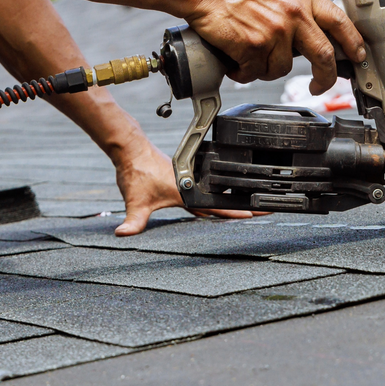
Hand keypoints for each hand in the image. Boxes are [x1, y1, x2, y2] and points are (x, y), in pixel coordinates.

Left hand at [112, 138, 259, 235]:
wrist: (132, 150)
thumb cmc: (135, 173)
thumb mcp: (135, 202)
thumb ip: (132, 221)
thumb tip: (122, 235)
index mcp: (186, 192)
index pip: (216, 204)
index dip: (236, 211)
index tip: (255, 212)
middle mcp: (191, 184)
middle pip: (222, 198)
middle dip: (241, 205)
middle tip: (262, 209)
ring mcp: (187, 178)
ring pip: (214, 192)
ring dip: (229, 198)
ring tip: (249, 205)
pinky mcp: (182, 175)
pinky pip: (203, 187)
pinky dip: (213, 194)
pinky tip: (217, 197)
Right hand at [186, 0, 365, 95]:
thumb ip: (296, 8)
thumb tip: (311, 31)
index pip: (339, 21)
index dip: (353, 42)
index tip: (358, 55)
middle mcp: (293, 14)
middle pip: (323, 55)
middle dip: (326, 76)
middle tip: (321, 86)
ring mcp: (275, 32)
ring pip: (282, 69)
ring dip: (265, 69)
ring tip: (249, 54)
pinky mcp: (255, 47)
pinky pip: (256, 73)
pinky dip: (243, 71)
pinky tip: (234, 58)